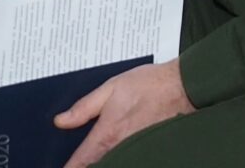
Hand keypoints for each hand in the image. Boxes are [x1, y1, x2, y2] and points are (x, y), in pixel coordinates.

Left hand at [57, 58, 193, 165]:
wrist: (184, 87)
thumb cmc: (150, 85)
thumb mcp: (110, 88)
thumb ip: (83, 108)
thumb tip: (61, 121)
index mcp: (107, 135)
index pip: (79, 164)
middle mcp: (120, 150)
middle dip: (86, 167)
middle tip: (82, 162)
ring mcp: (136, 155)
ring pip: (113, 167)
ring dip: (104, 164)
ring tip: (97, 160)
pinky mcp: (149, 156)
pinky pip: (130, 164)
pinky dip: (121, 162)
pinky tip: (118, 158)